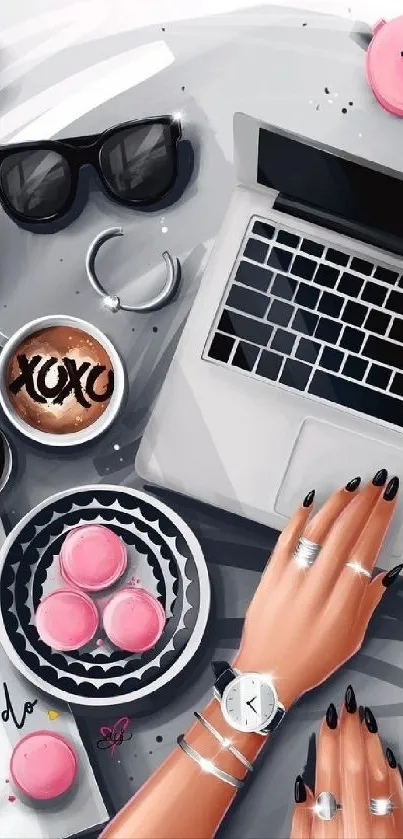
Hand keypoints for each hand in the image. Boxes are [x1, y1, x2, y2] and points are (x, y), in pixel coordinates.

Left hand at [233, 471, 400, 708]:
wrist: (266, 675)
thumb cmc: (309, 661)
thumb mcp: (351, 639)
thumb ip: (368, 602)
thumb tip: (384, 573)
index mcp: (341, 606)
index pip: (365, 551)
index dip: (379, 520)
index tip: (389, 500)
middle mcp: (316, 590)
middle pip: (343, 536)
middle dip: (363, 504)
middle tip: (376, 484)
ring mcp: (290, 582)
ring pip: (316, 533)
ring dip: (336, 505)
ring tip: (352, 487)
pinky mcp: (269, 577)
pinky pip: (284, 541)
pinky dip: (298, 519)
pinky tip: (311, 501)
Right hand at [290, 686, 402, 838]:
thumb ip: (301, 830)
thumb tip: (301, 791)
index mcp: (331, 835)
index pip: (329, 776)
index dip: (329, 742)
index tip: (330, 716)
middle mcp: (359, 833)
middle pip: (355, 773)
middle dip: (351, 734)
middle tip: (350, 704)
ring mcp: (385, 836)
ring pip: (381, 782)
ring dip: (373, 747)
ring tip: (367, 720)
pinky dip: (396, 777)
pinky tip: (391, 757)